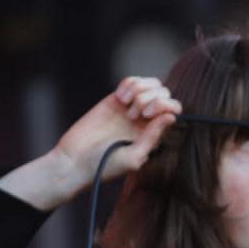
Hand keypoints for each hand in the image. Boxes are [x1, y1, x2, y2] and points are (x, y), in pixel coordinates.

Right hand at [0, 77, 182, 209]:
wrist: (75, 160)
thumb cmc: (105, 166)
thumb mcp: (134, 157)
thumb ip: (153, 137)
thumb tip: (171, 117)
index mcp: (155, 134)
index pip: (173, 110)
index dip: (165, 107)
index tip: (147, 117)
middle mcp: (146, 120)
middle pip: (164, 94)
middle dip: (152, 98)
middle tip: (133, 115)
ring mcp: (131, 108)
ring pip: (151, 84)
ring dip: (140, 90)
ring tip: (125, 106)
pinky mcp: (115, 100)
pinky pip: (131, 81)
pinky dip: (129, 84)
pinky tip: (119, 98)